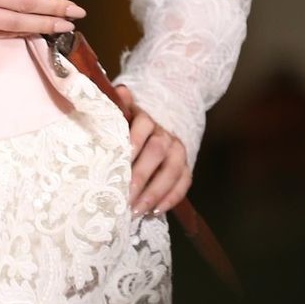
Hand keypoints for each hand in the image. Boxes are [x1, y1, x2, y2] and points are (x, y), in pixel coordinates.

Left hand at [114, 83, 191, 215]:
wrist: (159, 124)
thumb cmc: (129, 125)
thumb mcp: (121, 114)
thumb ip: (118, 105)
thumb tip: (120, 91)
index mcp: (146, 118)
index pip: (141, 127)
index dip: (132, 144)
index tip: (117, 163)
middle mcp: (164, 133)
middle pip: (156, 152)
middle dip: (141, 175)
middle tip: (124, 196)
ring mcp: (178, 150)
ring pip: (172, 170)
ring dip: (155, 192)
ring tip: (136, 210)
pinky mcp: (186, 166)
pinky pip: (184, 182)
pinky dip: (171, 198)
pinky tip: (155, 212)